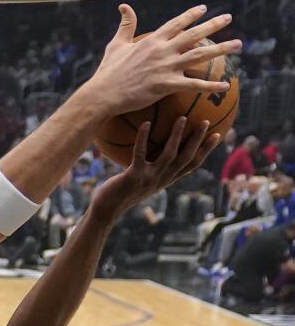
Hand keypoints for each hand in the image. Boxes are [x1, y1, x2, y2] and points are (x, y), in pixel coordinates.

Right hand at [84, 4, 238, 115]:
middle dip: (214, 25)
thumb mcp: (116, 45)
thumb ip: (126, 25)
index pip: (176, 23)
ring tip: (238, 45)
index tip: (204, 8)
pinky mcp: (167, 85)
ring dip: (221, 49)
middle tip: (229, 18)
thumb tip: (124, 6)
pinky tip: (226, 85)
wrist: (104, 94)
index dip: (191, 14)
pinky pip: (195, 85)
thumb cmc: (108, 72)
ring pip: (200, 55)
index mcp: (152, 40)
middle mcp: (163, 50)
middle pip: (194, 34)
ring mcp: (166, 67)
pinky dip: (211, 86)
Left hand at [91, 118, 219, 219]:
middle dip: (198, 140)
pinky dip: (143, 138)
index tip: (218, 135)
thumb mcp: (142, 179)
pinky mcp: (134, 176)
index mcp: (167, 180)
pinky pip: (140, 154)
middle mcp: (162, 179)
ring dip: (177, 136)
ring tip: (182, 117)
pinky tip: (146, 123)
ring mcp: (149, 178)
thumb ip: (152, 166)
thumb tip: (154, 147)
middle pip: (186, 158)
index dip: (206, 150)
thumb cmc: (122, 191)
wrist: (107, 208)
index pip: (192, 164)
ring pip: (169, 155)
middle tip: (206, 121)